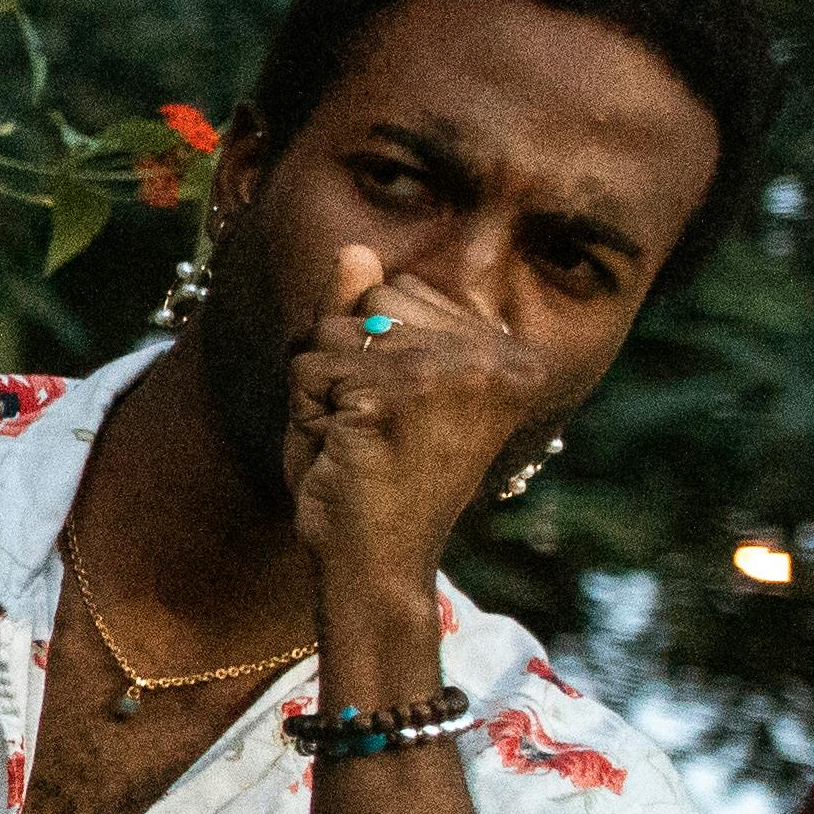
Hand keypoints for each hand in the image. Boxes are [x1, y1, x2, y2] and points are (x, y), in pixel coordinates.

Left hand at [283, 239, 551, 630]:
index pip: (402, 289)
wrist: (376, 563)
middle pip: (369, 301)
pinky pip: (308, 367)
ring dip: (323, 389)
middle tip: (373, 429)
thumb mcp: (372, 383)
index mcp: (508, 353)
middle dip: (345, 362)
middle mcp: (494, 357)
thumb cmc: (375, 477)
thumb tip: (354, 250)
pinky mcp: (396, 394)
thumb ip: (364, 315)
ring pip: (332, 331)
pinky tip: (341, 452)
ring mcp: (449, 372)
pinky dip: (305, 411)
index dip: (374, 348)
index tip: (402, 412)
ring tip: (358, 440)